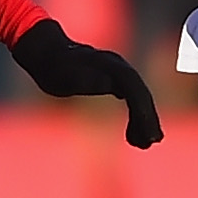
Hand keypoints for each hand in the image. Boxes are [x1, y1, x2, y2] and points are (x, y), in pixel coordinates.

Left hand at [10, 19, 163, 147]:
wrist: (46, 53)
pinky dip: (135, 116)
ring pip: (138, 98)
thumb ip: (85, 79)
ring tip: (143, 144)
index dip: (143, 111)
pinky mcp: (114, 80)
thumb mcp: (65, 75)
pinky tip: (134, 135)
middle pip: (141, 94)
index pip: (135, 89)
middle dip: (148, 118)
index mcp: (110, 66)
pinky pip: (132, 99)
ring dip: (144, 120)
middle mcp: (118, 67)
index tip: (147, 132)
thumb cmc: (54, 67)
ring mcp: (118, 73)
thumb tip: (109, 84)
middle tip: (151, 143)